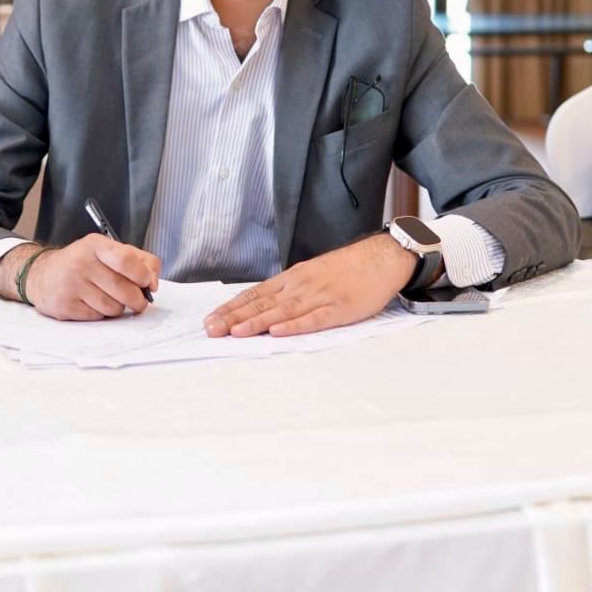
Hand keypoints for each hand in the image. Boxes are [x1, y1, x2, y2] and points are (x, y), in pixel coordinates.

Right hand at [0, 236, 159, 320]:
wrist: (42, 274)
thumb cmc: (83, 262)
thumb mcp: (109, 250)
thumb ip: (139, 260)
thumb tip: (153, 283)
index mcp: (95, 245)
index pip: (126, 260)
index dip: (143, 275)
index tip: (147, 282)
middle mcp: (81, 263)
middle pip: (124, 290)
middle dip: (137, 300)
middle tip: (138, 301)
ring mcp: (71, 285)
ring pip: (113, 307)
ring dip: (118, 308)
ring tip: (110, 299)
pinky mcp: (64, 306)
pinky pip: (97, 317)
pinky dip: (101, 314)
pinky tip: (93, 303)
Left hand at [203, 233, 416, 337]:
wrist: (381, 258)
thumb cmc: (347, 269)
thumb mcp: (312, 274)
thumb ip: (290, 290)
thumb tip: (264, 306)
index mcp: (292, 279)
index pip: (254, 294)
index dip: (231, 308)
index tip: (211, 320)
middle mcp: (300, 286)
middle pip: (262, 303)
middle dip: (234, 318)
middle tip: (211, 330)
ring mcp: (319, 296)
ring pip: (282, 312)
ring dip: (256, 323)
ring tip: (235, 333)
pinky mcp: (339, 308)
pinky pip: (313, 319)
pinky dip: (294, 326)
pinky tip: (278, 332)